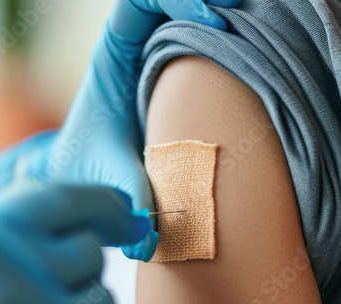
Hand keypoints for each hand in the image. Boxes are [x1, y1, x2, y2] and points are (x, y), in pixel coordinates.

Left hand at [0, 0, 240, 261]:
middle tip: (245, 4)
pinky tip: (256, 41)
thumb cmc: (88, 173)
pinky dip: (228, 28)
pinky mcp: (176, 64)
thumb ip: (127, 202)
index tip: (214, 24)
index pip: (139, 1)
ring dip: (221, 6)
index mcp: (114, 56)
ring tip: (260, 17)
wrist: (80, 174)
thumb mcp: (105, 185)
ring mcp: (156, 50)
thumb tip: (149, 241)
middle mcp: (136, 44)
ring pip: (187, 8)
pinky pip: (201, 30)